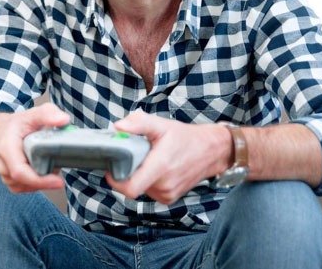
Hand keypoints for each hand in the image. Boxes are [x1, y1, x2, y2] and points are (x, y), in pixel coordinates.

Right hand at [0, 103, 70, 193]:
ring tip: (50, 166)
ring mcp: (4, 175)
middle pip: (25, 181)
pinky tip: (43, 173)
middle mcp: (3, 165)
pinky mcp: (9, 181)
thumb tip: (64, 120)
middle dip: (45, 179)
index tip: (58, 181)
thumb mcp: (30, 115)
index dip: (39, 180)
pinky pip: (24, 188)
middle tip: (58, 167)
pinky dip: (36, 184)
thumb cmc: (12, 126)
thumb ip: (48, 114)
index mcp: (6, 148)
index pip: (19, 171)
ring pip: (26, 186)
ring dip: (41, 181)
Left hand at [108, 110, 230, 203]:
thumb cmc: (185, 137)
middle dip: (126, 173)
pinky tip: (154, 168)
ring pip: (140, 189)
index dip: (115, 180)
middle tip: (130, 157)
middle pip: (131, 187)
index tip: (111, 167)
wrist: (211, 151)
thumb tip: (118, 127)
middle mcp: (164, 185)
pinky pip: (149, 191)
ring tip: (146, 160)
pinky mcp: (169, 198)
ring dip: (138, 176)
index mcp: (160, 167)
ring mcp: (167, 194)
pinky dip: (147, 181)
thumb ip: (138, 124)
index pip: (130, 187)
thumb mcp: (161, 125)